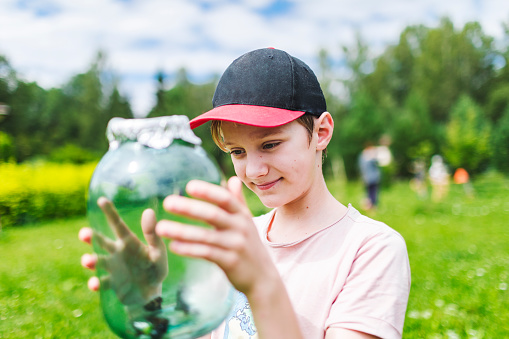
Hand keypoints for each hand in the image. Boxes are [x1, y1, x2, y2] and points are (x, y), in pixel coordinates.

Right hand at [80, 197, 167, 308]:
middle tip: (83, 233)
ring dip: (90, 261)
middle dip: (90, 237)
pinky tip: (94, 284)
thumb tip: (148, 211)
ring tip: (87, 261)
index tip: (102, 200)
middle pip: (101, 242)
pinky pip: (102, 283)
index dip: (110, 212)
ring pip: (97, 262)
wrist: (151, 293)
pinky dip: (96, 283)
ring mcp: (112, 268)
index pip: (117, 225)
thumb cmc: (156, 268)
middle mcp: (116, 253)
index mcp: (129, 242)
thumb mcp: (158, 251)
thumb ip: (153, 234)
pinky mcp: (111, 284)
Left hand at [156, 177, 277, 296]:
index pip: (225, 199)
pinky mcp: (231, 262)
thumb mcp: (247, 222)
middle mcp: (241, 228)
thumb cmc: (249, 246)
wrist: (263, 277)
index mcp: (242, 215)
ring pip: (206, 236)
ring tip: (160, 228)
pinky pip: (206, 253)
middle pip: (213, 215)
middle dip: (189, 208)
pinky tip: (173, 245)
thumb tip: (233, 179)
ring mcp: (236, 245)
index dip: (208, 191)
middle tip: (167, 202)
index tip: (189, 186)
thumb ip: (237, 201)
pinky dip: (189, 249)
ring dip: (182, 231)